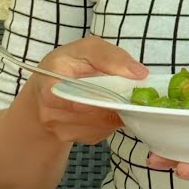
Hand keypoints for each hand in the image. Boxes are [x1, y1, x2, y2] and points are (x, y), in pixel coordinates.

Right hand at [21, 35, 148, 145]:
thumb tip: (139, 74)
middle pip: (91, 115)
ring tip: (119, 95)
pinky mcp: (76, 138)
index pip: (65, 100)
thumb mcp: (86, 49)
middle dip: (114, 103)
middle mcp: (50, 114)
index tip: (110, 94)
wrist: (51, 86)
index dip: (90, 99)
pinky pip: (103, 132)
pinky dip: (113, 119)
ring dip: (116, 111)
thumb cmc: (70, 64)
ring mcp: (61, 130)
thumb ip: (110, 57)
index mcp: (49, 88)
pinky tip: (110, 106)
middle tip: (130, 92)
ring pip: (101, 125)